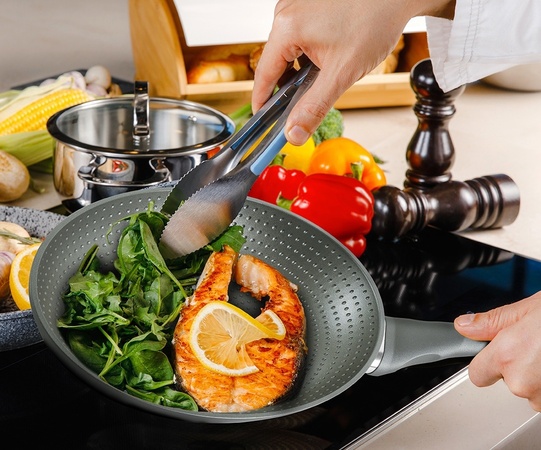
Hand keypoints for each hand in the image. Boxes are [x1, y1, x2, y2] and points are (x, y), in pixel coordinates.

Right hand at [252, 0, 455, 144]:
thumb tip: (294, 133)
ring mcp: (296, 6)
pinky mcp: (307, 5)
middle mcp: (286, 13)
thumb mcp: (342, 73)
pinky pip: (298, 38)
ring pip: (288, 51)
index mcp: (287, 28)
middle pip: (275, 63)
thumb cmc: (375, 21)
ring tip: (325, 74)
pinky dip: (307, 54)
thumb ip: (314, 107)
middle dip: (288, 86)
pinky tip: (327, 59)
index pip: (263, 74)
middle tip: (303, 104)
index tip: (264, 121)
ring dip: (300, 70)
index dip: (262, 101)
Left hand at [454, 291, 540, 410]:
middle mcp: (522, 381)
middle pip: (507, 381)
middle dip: (517, 365)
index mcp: (506, 355)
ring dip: (539, 376)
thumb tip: (465, 326)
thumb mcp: (525, 310)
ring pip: (531, 391)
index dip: (485, 362)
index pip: (476, 374)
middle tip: (536, 345)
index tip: (493, 354)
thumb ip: (491, 322)